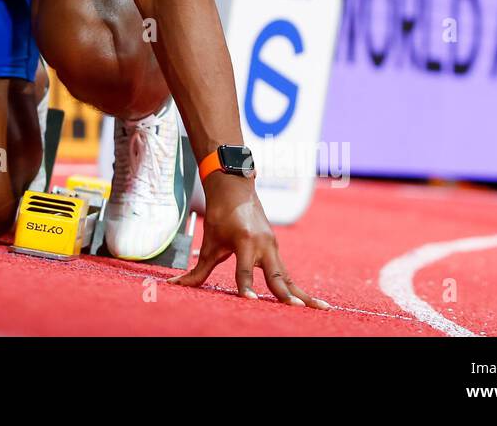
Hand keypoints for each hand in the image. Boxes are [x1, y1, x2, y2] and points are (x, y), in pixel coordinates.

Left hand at [170, 173, 330, 307]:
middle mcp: (263, 244)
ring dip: (302, 293)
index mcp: (245, 240)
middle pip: (276, 274)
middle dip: (286, 293)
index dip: (245, 287)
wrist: (235, 188)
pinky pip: (287, 273)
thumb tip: (175, 284)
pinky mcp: (275, 250)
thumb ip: (197, 270)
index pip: (244, 270)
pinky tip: (312, 302)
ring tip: (322, 308)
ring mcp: (272, 247)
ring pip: (288, 276)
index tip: (251, 301)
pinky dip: (297, 288)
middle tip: (297, 308)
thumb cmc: (219, 215)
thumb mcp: (209, 243)